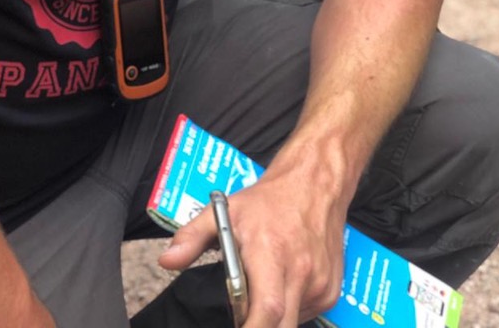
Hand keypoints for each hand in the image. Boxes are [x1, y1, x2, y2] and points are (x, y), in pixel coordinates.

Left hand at [158, 164, 346, 326]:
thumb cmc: (270, 201)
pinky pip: (305, 313)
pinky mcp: (330, 290)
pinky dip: (289, 310)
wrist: (314, 185)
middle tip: (241, 319)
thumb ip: (193, 236)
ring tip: (260, 290)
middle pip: (282, 327)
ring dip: (272, 319)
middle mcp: (300, 272)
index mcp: (271, 253)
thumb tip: (168, 260)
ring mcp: (319, 284)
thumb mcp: (225, 210)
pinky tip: (281, 287)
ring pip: (292, 322)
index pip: (266, 309)